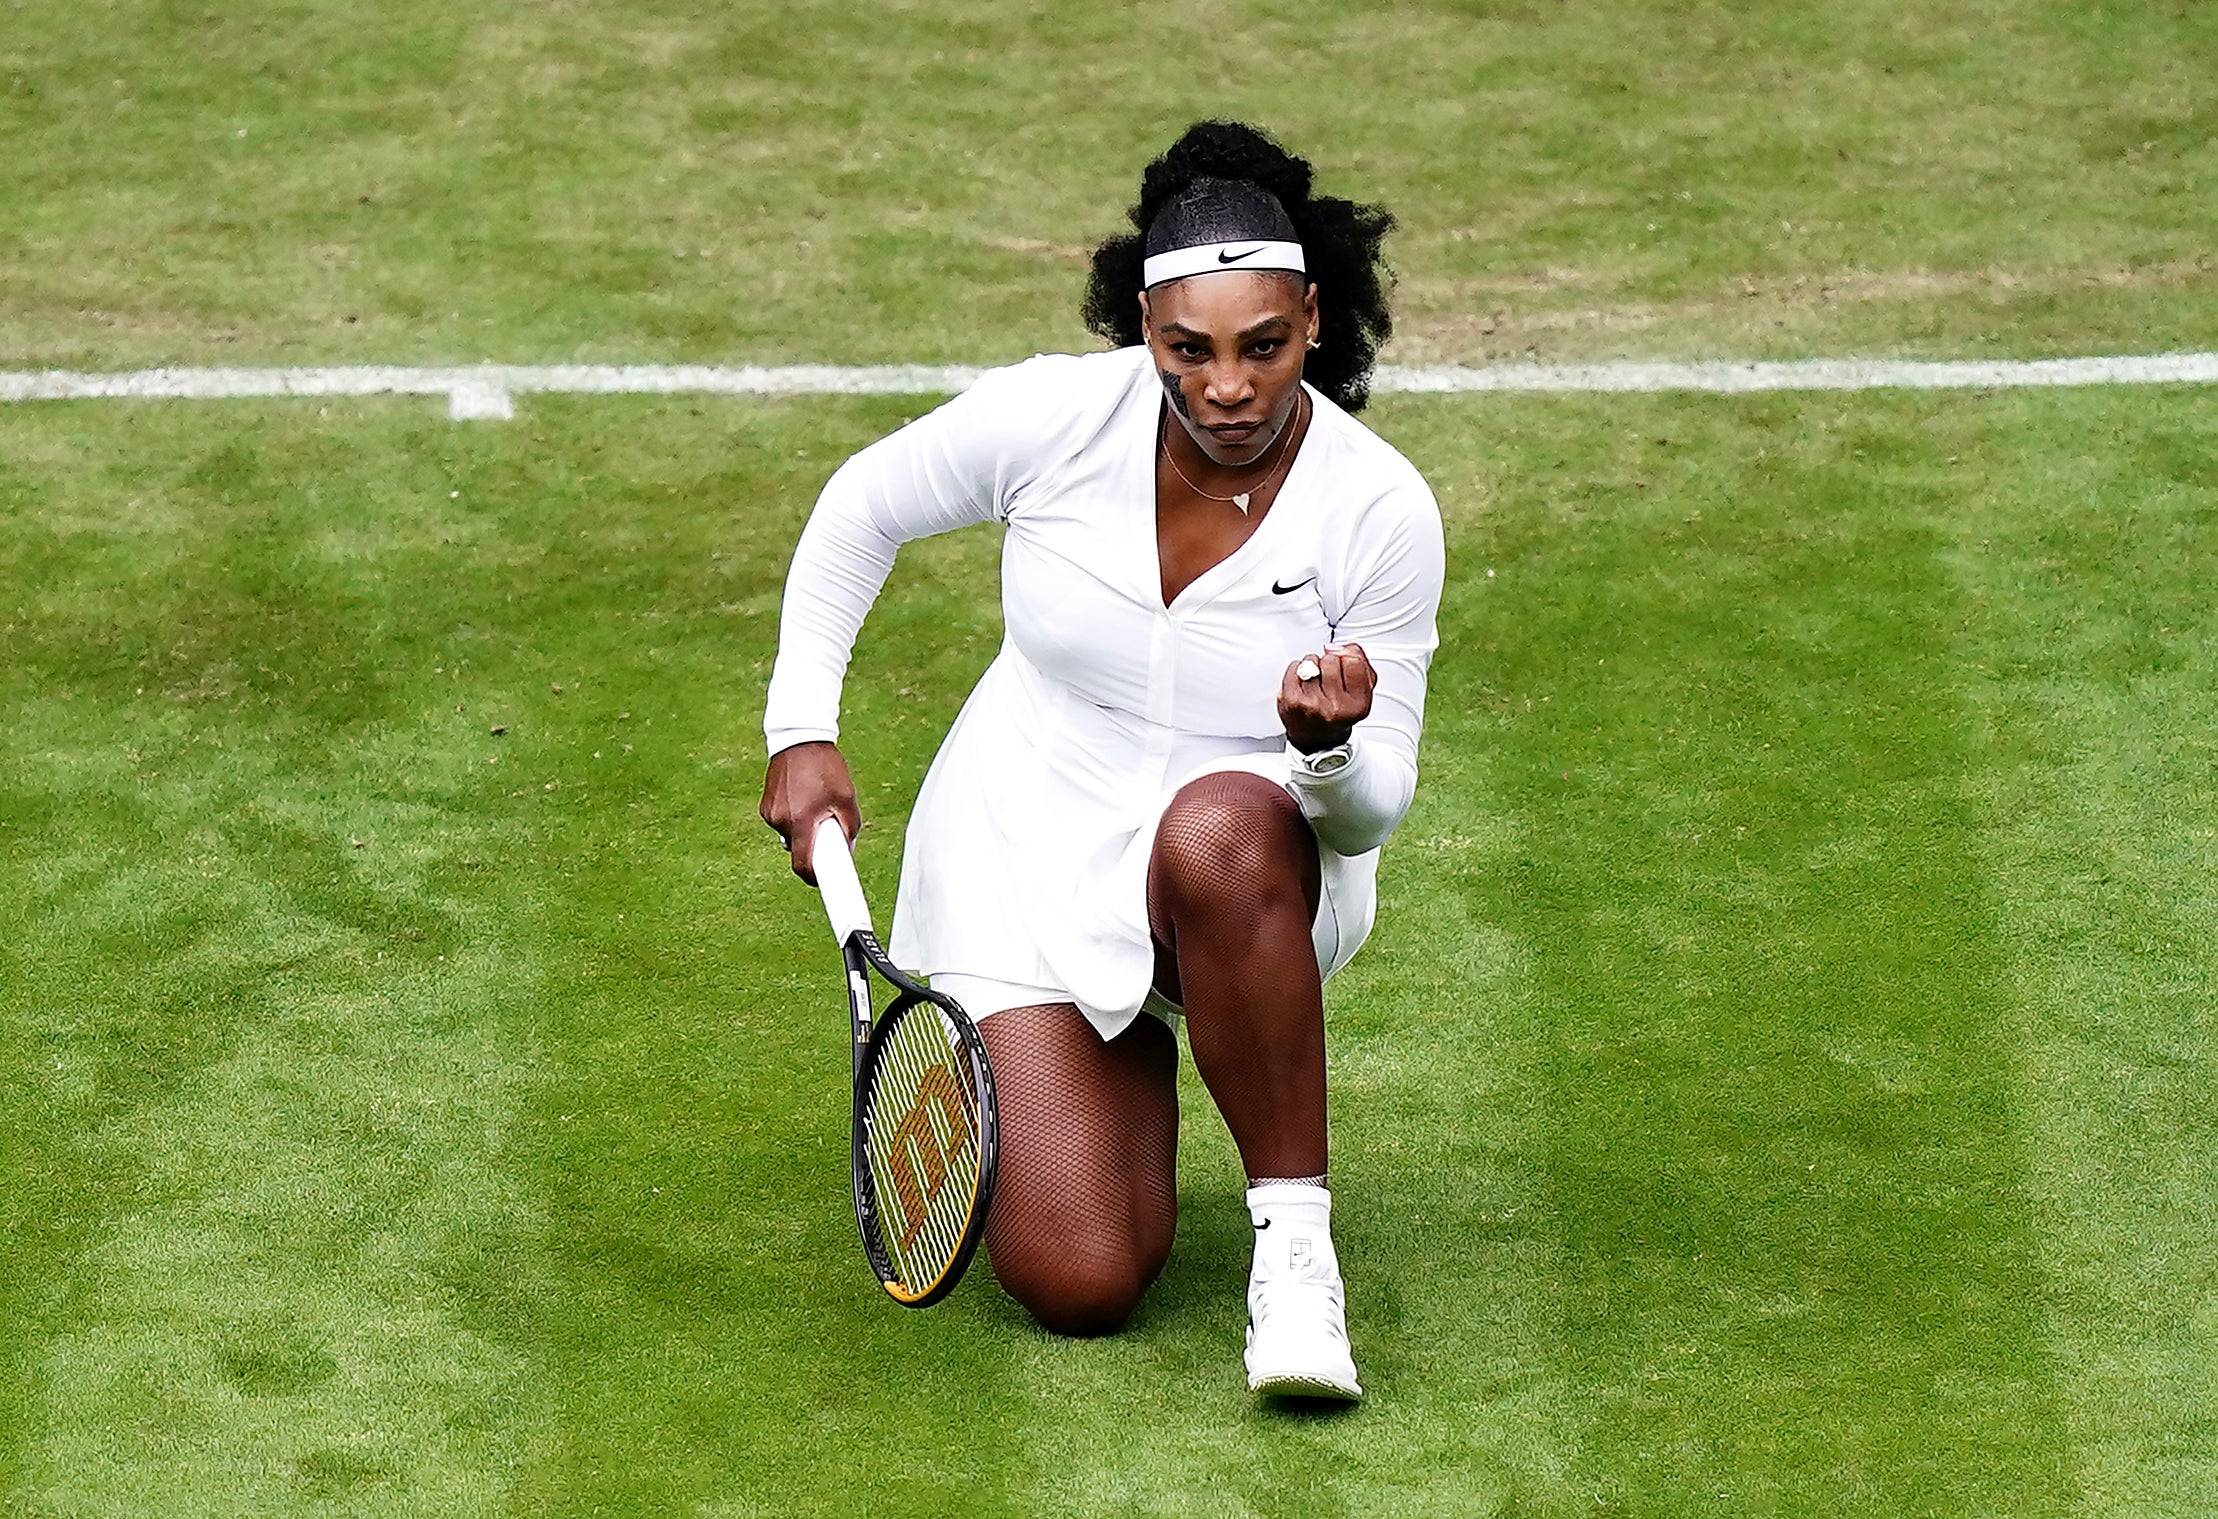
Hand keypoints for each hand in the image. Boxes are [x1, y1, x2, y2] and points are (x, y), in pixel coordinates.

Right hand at [759, 741, 860, 882]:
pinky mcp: (765, 805)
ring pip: (791, 835)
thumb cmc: (825, 767)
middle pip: (799, 849)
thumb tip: (847, 849)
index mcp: (800, 822)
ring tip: (817, 803)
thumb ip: (849, 828)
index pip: (803, 865)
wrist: (798, 739)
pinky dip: (795, 818)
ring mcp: (770, 813)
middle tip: (830, 828)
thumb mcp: (846, 798)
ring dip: (805, 829)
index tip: (825, 884)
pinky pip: (783, 822)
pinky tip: (804, 797)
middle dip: (815, 844)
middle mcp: (780, 821)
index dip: (815, 879)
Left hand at [1278, 642, 1375, 753]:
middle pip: (1331, 660)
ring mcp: (1312, 704)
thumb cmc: (1340, 710)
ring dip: (1313, 666)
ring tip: (1316, 682)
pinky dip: (1297, 671)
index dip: (1347, 658)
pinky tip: (1303, 684)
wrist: (1317, 738)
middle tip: (1329, 680)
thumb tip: (1338, 648)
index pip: (1353, 661)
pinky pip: (1294, 667)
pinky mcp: (1291, 701)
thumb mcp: (1363, 690)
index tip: (1344, 665)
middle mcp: (1335, 707)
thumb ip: (1361, 663)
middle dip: (1329, 663)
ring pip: (1311, 661)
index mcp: (1358, 704)